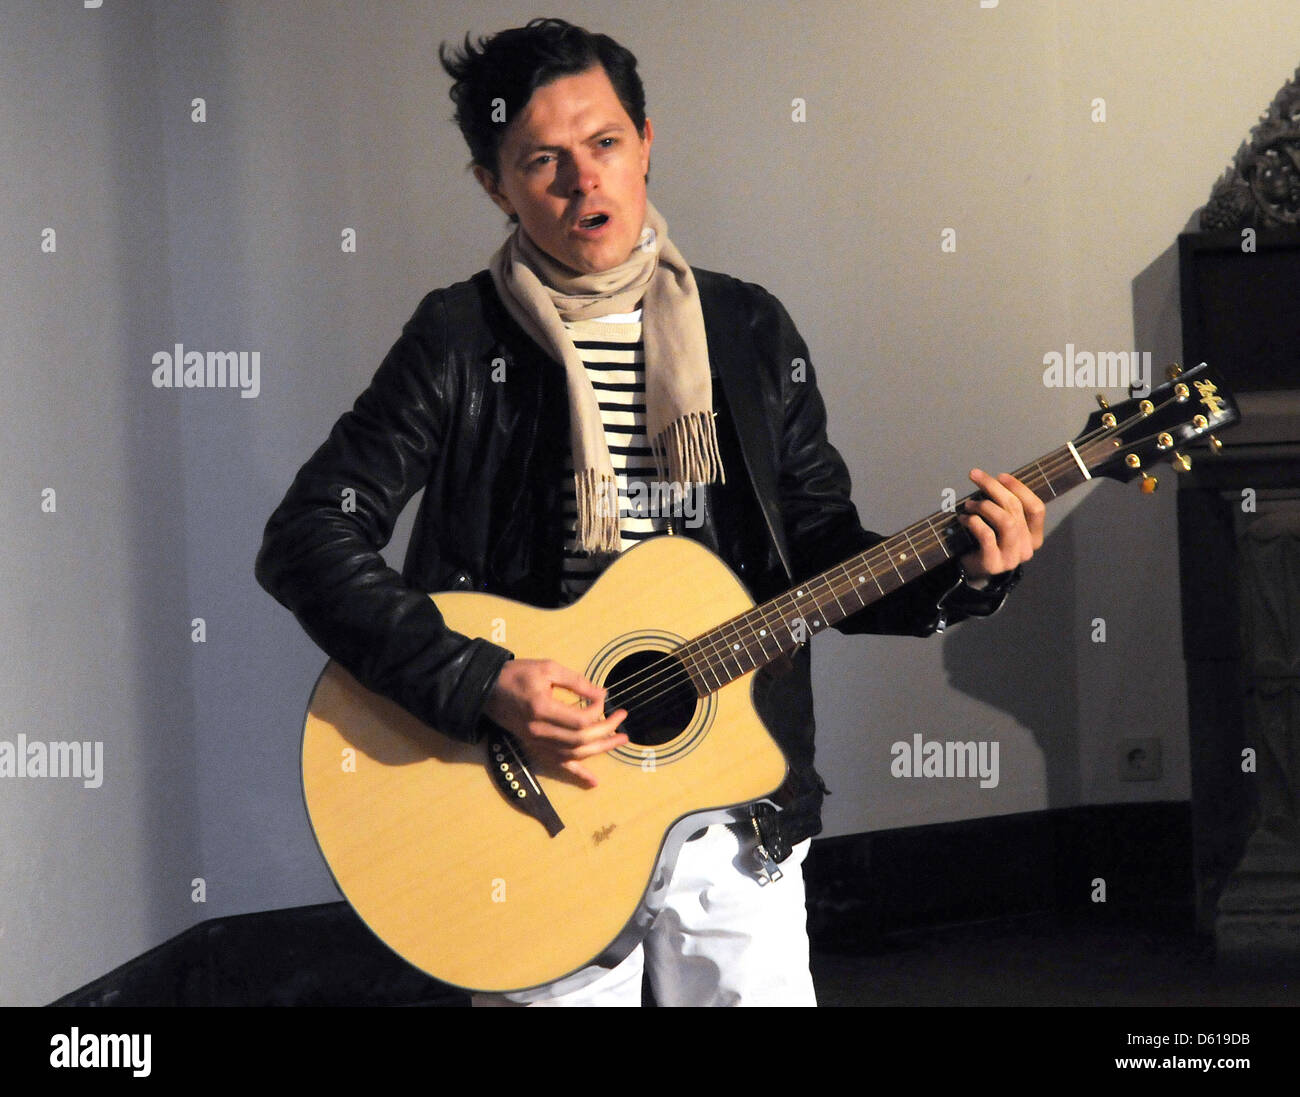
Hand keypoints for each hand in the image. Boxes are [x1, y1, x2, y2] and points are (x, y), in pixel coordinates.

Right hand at [481, 659, 627, 787]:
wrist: (488, 690)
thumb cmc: (518, 674)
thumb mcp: (548, 668)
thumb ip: (576, 682)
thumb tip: (602, 694)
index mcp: (541, 708)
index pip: (580, 720)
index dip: (597, 711)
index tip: (603, 698)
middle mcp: (539, 731)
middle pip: (581, 739)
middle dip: (606, 730)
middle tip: (622, 718)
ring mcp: (537, 742)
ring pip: (574, 753)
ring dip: (600, 748)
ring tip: (620, 740)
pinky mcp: (535, 747)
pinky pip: (559, 764)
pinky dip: (578, 774)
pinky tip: (593, 782)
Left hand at [957, 469, 1044, 580]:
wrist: (972, 572)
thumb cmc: (987, 542)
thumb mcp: (1000, 524)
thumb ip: (1005, 507)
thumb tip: (994, 480)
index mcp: (1034, 536)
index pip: (1037, 508)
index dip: (1020, 489)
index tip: (1001, 475)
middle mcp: (1027, 548)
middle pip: (1016, 510)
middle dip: (994, 488)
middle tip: (975, 475)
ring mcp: (1012, 558)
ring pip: (1006, 521)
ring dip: (985, 506)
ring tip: (969, 504)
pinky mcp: (994, 563)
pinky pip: (987, 535)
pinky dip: (974, 522)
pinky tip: (963, 518)